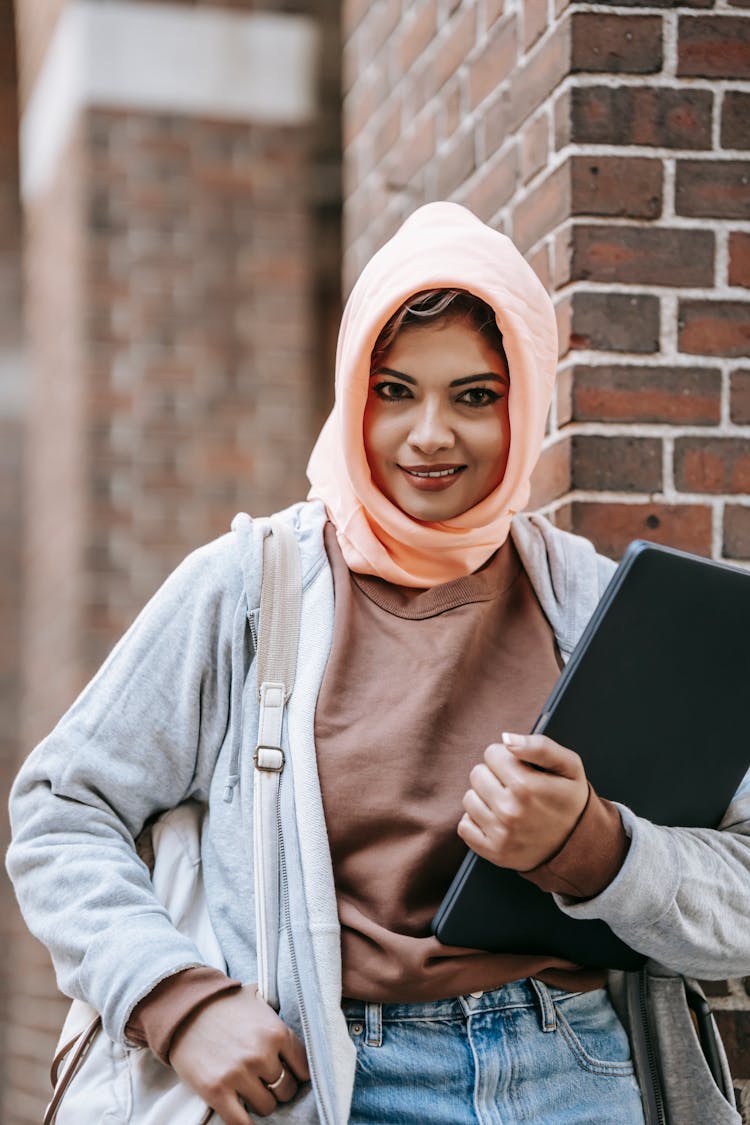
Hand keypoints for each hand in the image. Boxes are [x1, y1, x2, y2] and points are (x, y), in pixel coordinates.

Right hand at [169, 984, 309, 1123]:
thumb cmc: (223, 1004)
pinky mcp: (216, 1091)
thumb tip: (290, 1032)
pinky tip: (243, 1112)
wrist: (184, 1008)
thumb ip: (276, 1017)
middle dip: (279, 1088)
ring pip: (267, 1107)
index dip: (297, 1072)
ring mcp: (239, 1074)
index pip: (303, 1067)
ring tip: (251, 1091)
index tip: (289, 1073)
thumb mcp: (258, 999)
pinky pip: (241, 1123)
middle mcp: (261, 1055)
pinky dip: (245, 1123)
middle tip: (267, 1082)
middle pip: (286, 1089)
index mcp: (276, 1032)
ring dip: (261, 1102)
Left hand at [458, 732, 588, 871]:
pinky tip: (497, 820)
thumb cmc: (570, 800)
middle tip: (515, 787)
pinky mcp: (493, 852)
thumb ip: (540, 746)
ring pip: (469, 798)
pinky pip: (464, 826)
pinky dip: (477, 822)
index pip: (491, 753)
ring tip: (508, 804)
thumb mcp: (569, 766)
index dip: (506, 758)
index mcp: (526, 786)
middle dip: (494, 776)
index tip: (520, 768)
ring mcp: (501, 834)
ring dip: (485, 798)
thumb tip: (506, 738)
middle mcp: (510, 811)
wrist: (578, 844)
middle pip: (477, 774)